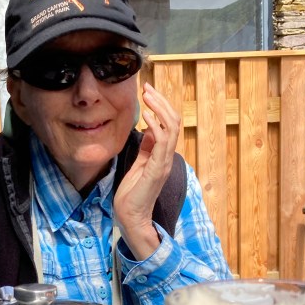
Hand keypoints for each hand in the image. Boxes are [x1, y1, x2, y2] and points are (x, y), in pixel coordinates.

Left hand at [113, 83, 181, 260]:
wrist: (131, 216)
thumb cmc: (133, 193)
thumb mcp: (139, 163)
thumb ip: (146, 147)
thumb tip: (150, 128)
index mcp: (163, 155)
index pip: (169, 124)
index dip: (161, 106)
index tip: (148, 91)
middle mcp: (167, 157)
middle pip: (174, 122)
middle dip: (161, 101)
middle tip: (147, 88)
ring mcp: (164, 162)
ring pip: (171, 128)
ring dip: (159, 108)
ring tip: (147, 95)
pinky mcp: (157, 169)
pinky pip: (162, 142)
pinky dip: (156, 125)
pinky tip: (145, 116)